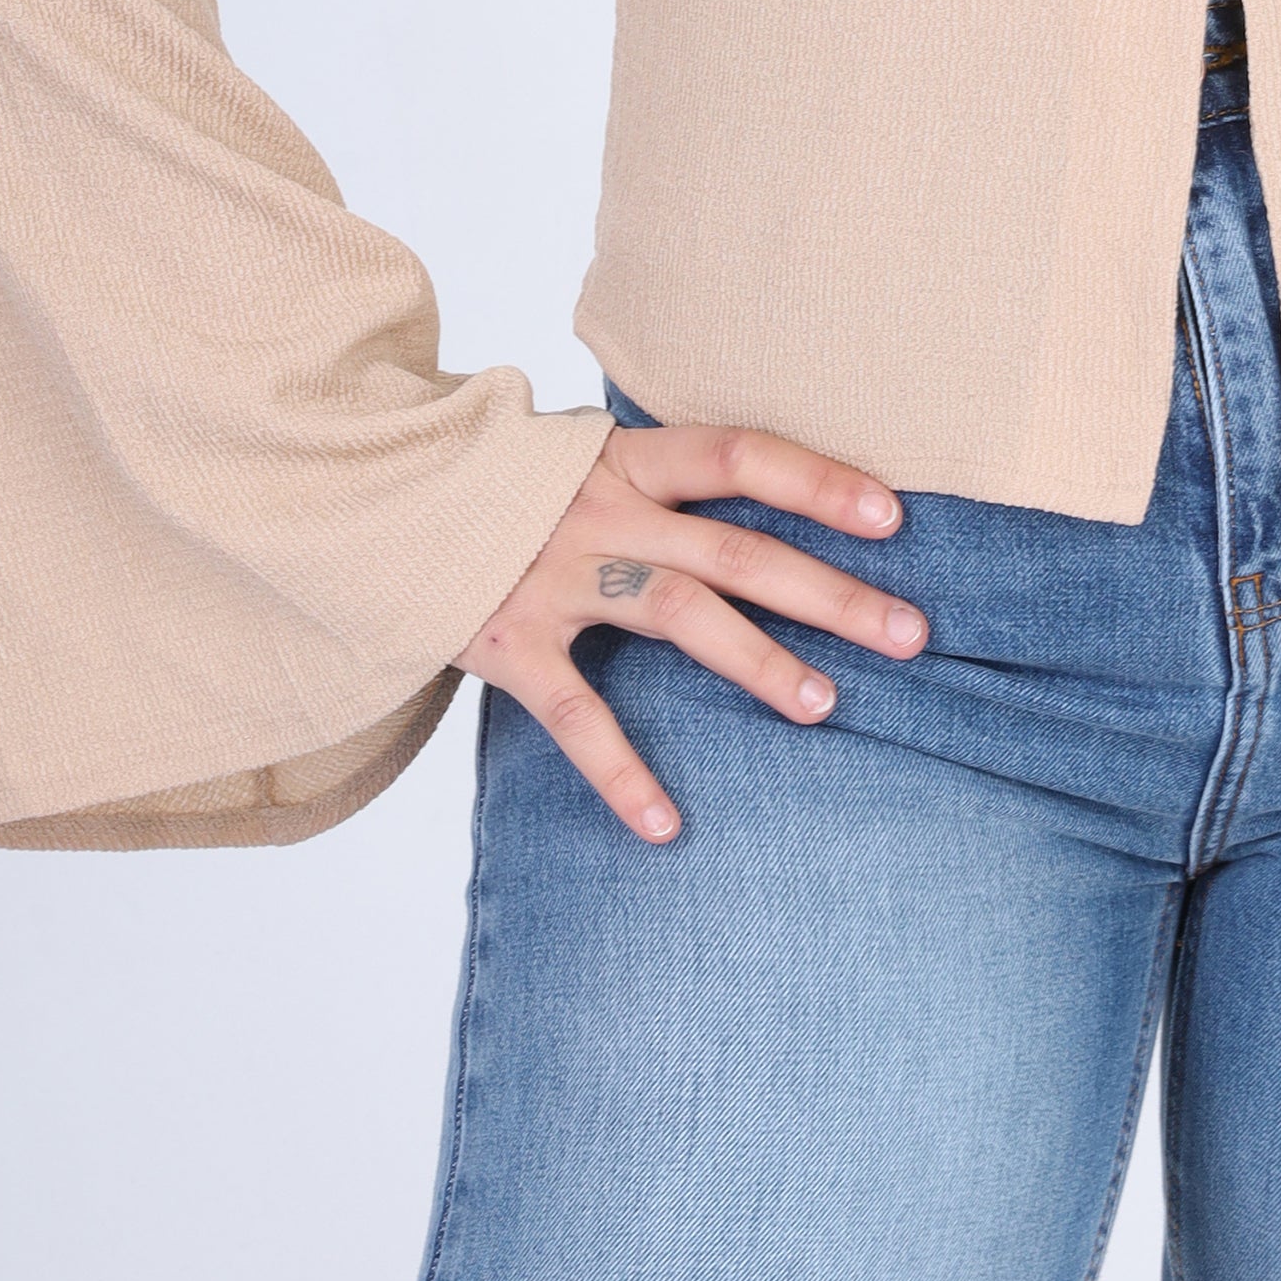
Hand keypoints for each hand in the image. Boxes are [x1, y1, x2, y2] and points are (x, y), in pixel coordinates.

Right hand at [457, 421, 928, 841]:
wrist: (368, 489)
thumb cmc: (498, 482)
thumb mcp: (578, 455)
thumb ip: (653, 478)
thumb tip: (750, 487)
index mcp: (625, 459)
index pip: (740, 455)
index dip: (817, 481)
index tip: (894, 516)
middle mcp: (602, 511)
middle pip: (736, 550)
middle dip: (831, 592)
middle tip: (911, 633)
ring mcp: (555, 575)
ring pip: (679, 618)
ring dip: (759, 664)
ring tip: (827, 707)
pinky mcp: (507, 640)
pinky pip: (576, 715)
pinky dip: (622, 771)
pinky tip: (667, 824)